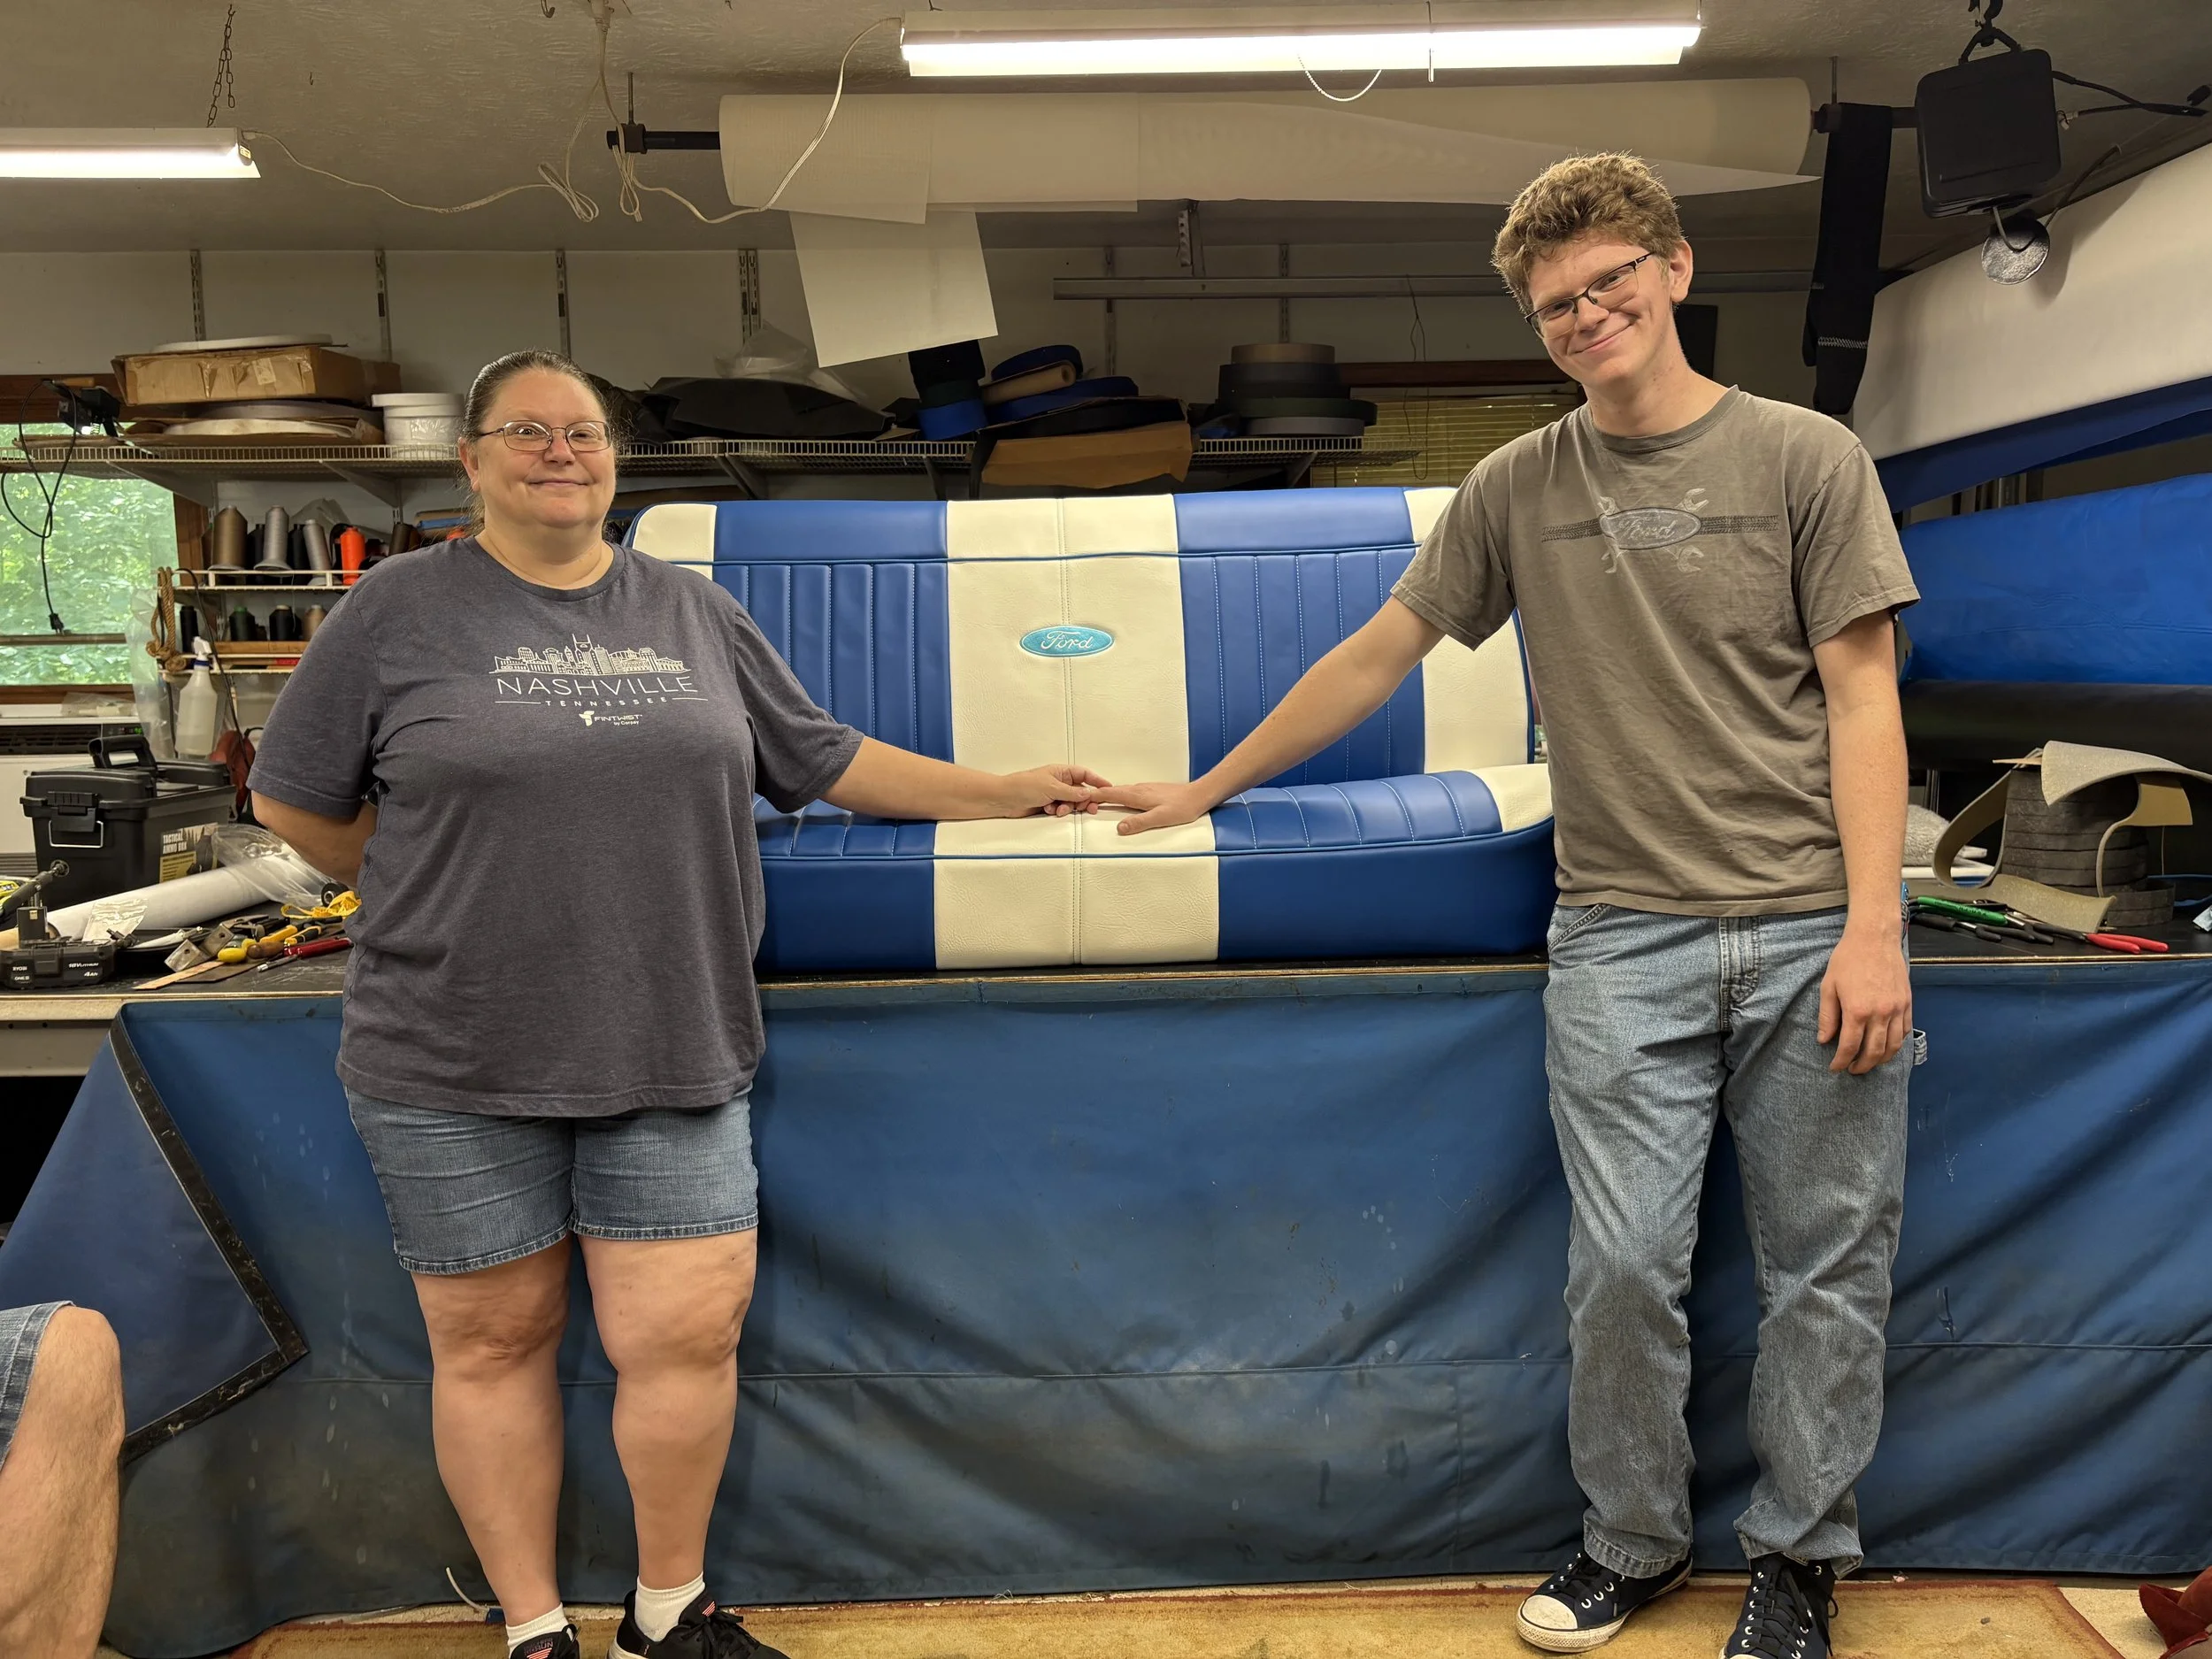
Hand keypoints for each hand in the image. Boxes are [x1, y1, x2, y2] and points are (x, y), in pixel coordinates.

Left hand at [1000, 764, 1111, 817]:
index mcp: (1061, 771)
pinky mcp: (1048, 805)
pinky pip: (1061, 809)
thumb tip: (1088, 794)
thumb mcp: (1052, 788)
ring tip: (1058, 810)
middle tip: (1089, 809)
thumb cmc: (1024, 786)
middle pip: (1081, 791)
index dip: (1097, 781)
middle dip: (1084, 800)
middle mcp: (1059, 781)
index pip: (1085, 774)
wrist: (1004, 799)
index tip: (1108, 789)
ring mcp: (1053, 794)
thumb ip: (1072, 793)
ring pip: (1071, 803)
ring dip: (1068, 808)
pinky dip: (1058, 811)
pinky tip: (1049, 810)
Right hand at [1094, 780, 1215, 834]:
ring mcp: (1144, 788)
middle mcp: (1138, 789)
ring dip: (1107, 795)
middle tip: (1083, 804)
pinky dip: (1119, 796)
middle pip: (1112, 791)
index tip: (1080, 800)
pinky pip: (1129, 792)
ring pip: (1120, 791)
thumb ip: (1139, 823)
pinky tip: (1121, 801)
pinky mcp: (1151, 791)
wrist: (1199, 795)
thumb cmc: (1182, 808)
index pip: (1109, 793)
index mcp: (1137, 795)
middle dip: (1096, 796)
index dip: (1093, 796)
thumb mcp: (1160, 818)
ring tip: (1096, 802)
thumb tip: (1119, 828)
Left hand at [1819, 925, 1911, 1074]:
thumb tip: (1824, 1040)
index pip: (1850, 1047)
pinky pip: (1906, 1031)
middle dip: (1862, 1066)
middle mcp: (1881, 1013)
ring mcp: (1897, 1009)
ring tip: (1870, 1062)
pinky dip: (1897, 1043)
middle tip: (1853, 1070)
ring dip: (1882, 1059)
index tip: (1835, 1067)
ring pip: (1894, 1045)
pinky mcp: (1908, 1003)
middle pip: (1874, 1052)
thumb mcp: (1829, 986)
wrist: (1874, 938)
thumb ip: (1828, 1016)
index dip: (1842, 1061)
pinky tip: (1886, 1045)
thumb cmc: (1848, 959)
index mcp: (1858, 1010)